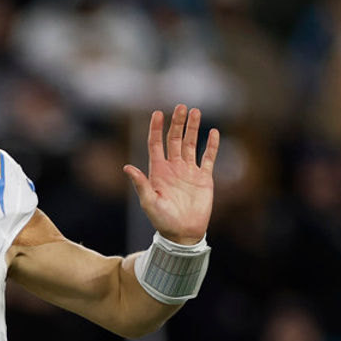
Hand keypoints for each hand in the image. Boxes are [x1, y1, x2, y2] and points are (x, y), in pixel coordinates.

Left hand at [123, 105, 218, 244]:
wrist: (183, 234)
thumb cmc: (162, 220)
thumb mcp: (149, 202)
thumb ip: (140, 184)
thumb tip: (126, 167)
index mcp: (158, 171)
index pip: (155, 144)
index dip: (155, 129)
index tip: (157, 113)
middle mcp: (173, 168)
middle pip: (174, 139)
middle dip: (177, 123)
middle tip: (181, 106)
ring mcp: (189, 172)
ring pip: (191, 144)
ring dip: (193, 129)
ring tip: (195, 111)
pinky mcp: (204, 178)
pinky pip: (208, 158)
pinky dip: (211, 146)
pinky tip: (213, 133)